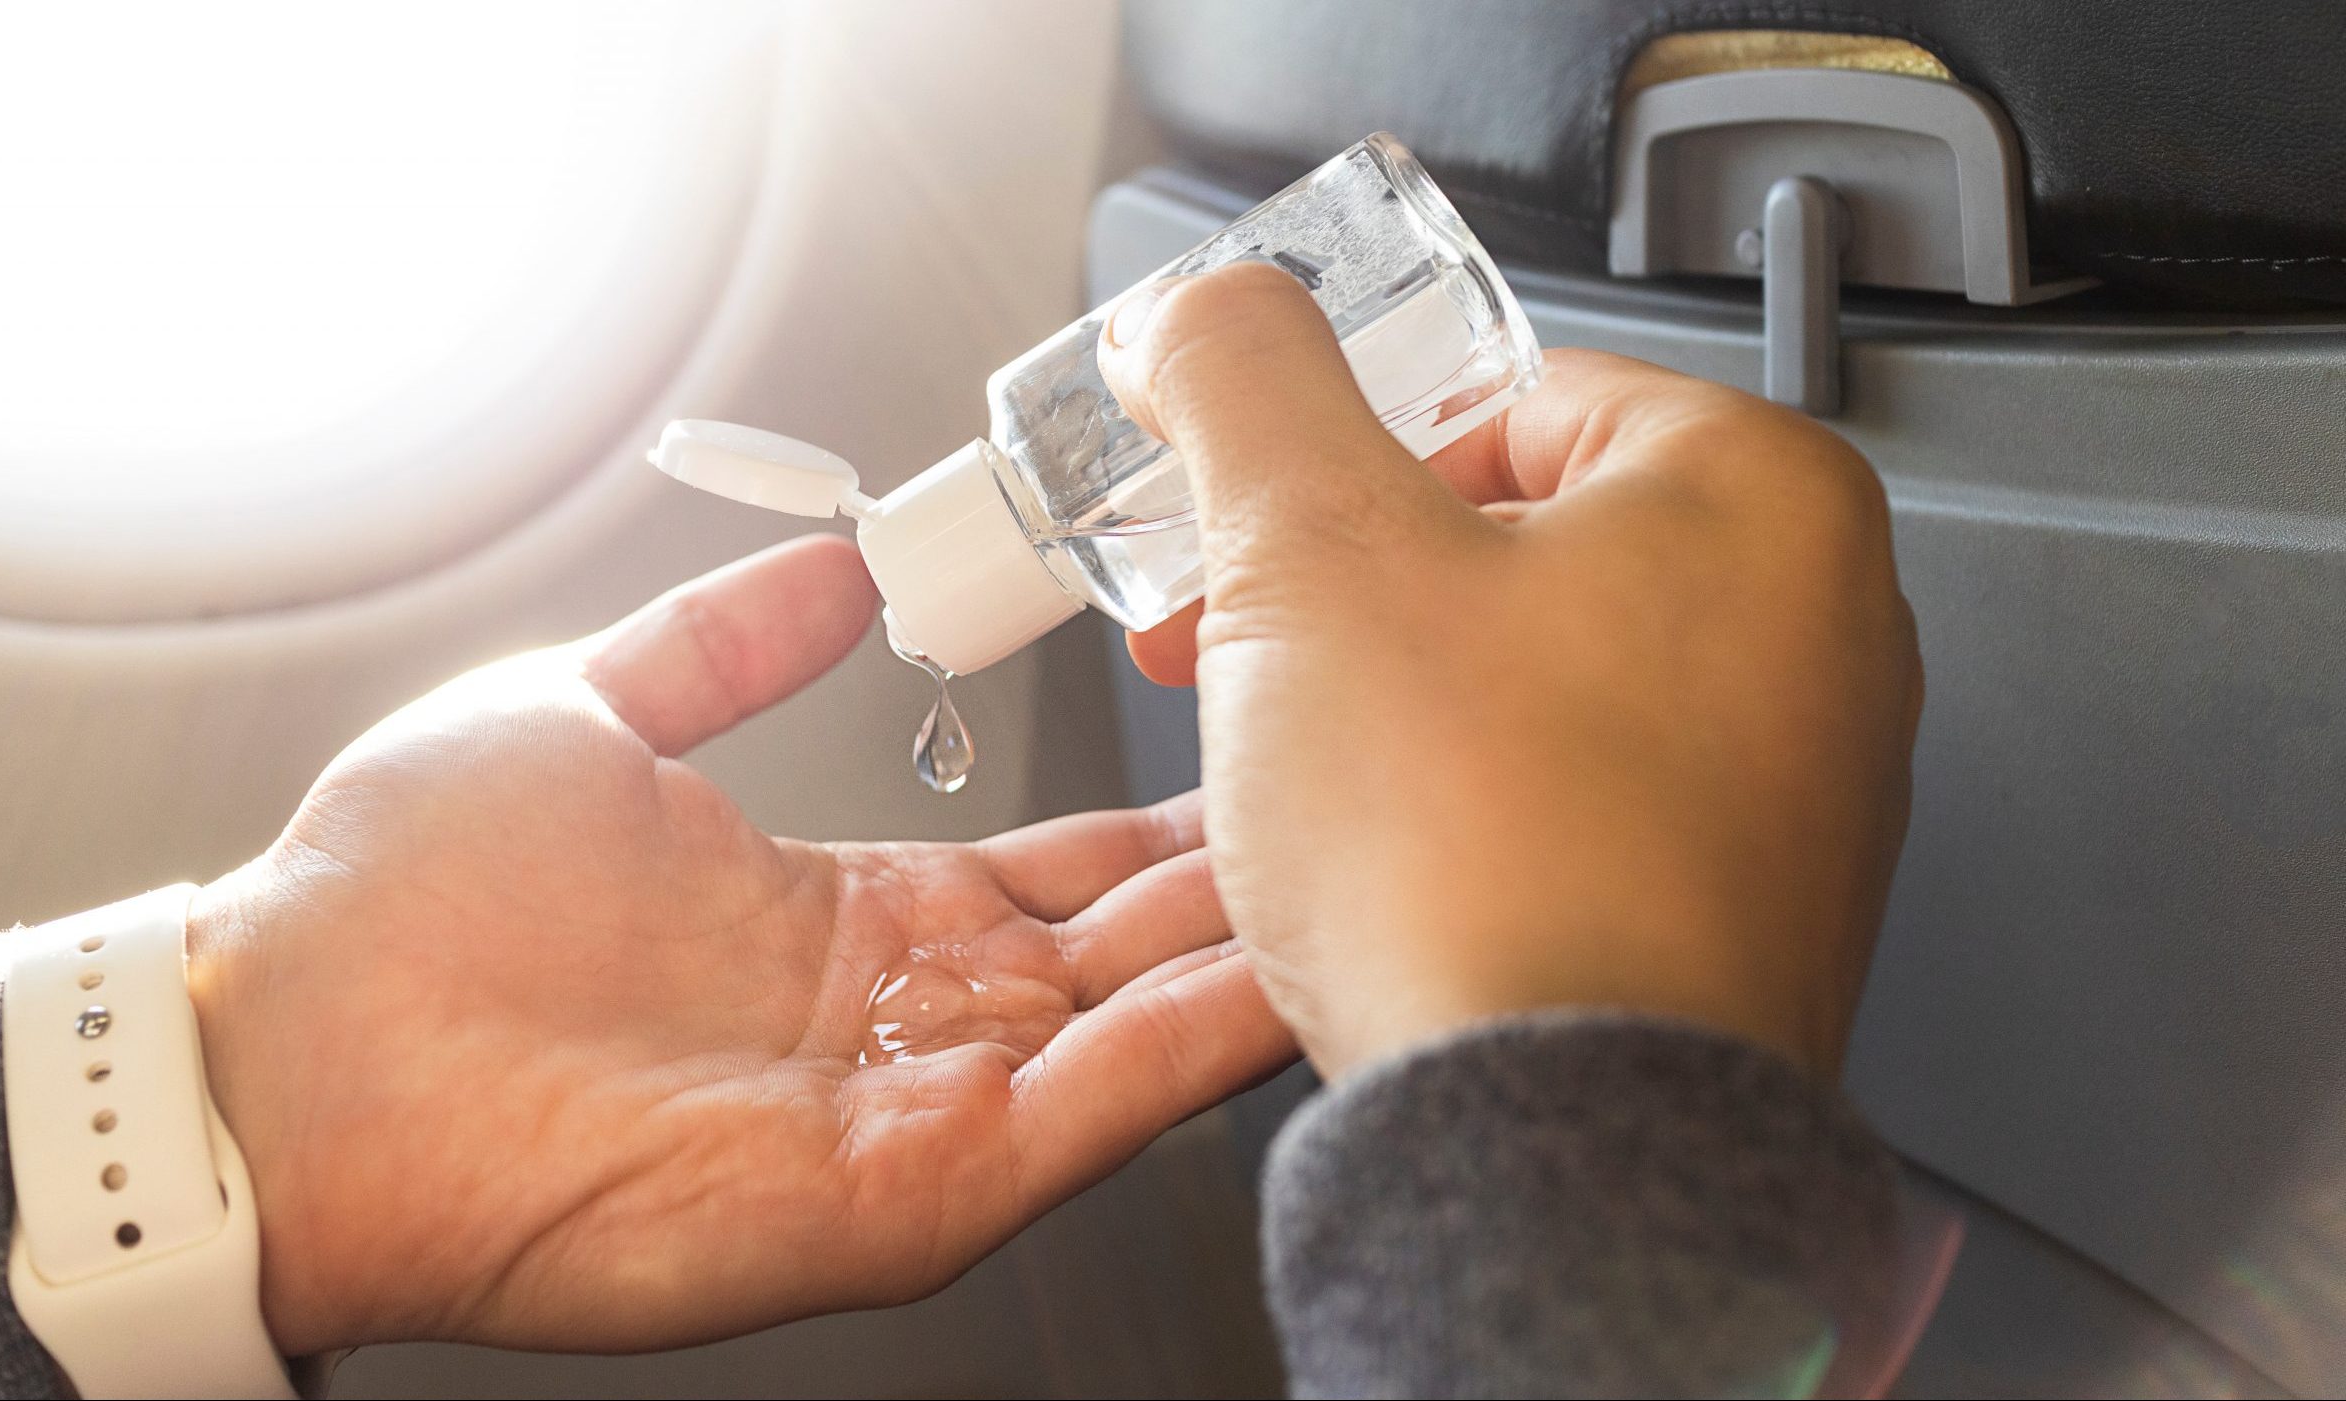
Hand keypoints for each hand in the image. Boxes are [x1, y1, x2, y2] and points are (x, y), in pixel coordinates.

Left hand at [182, 535, 1290, 1355]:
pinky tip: (1284, 981)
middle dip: (1241, 882)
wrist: (287, 1051)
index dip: (1158, 820)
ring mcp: (904, 1112)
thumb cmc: (395, 899)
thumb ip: (720, 649)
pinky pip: (1074, 1121)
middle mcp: (891, 1020)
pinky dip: (1187, 1057)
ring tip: (1373, 878)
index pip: (1051, 872)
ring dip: (1247, 958)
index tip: (1257, 746)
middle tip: (1366, 801)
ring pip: (1126, 1034)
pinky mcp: (894, 1197)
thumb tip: (827, 572)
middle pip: (1118, 954)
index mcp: (838, 915)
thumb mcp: (580, 711)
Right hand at [1097, 264, 1919, 1080]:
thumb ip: (1247, 382)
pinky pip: (1575, 813)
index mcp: (1763, 496)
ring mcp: (1797, 790)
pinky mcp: (1745, 914)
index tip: (1238, 528)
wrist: (1557, 1156)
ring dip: (1389, 710)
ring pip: (1536, 686)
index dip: (1326, 464)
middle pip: (1516, 546)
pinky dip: (1467, 821)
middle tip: (1235, 654)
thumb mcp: (1309, 551)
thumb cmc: (1486, 865)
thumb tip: (1211, 312)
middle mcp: (1823, 633)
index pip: (1500, 398)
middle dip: (1342, 598)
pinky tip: (1389, 876)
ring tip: (1301, 780)